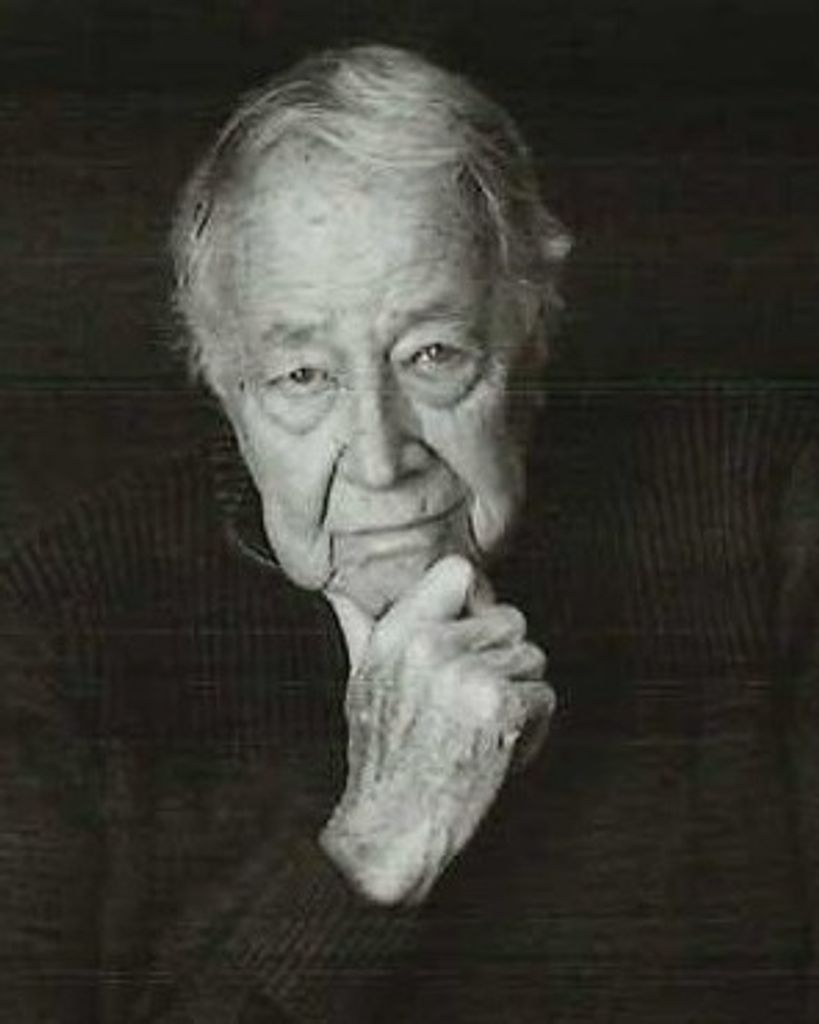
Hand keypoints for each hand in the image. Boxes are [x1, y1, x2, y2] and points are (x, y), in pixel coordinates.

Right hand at [320, 555, 554, 904]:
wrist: (394, 827)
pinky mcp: (501, 707)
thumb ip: (362, 629)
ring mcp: (467, 674)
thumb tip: (343, 593)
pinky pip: (543, 696)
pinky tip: (497, 747)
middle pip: (511, 620)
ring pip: (532, 659)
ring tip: (482, 726)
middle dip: (504, 660)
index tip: (474, 630)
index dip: (478, 600)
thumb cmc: (382, 758)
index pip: (459, 572)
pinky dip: (533, 727)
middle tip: (476, 700)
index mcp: (398, 633)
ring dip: (519, 696)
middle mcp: (431, 646)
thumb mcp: (362, 682)